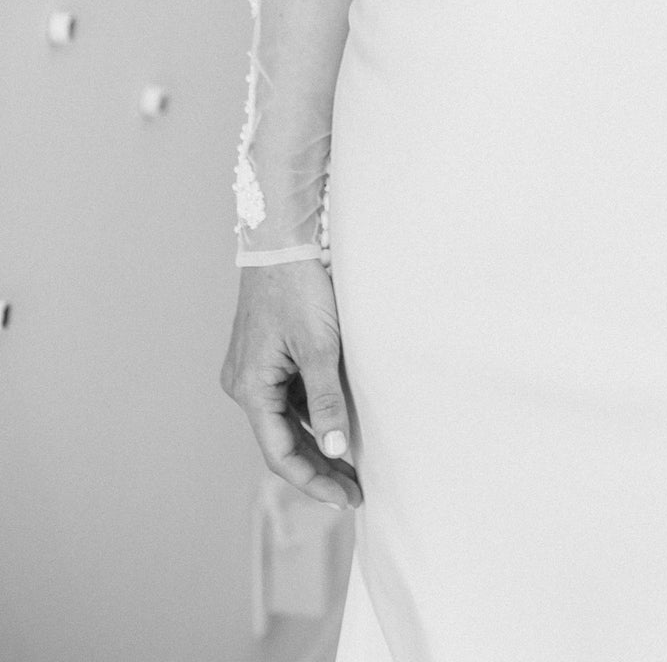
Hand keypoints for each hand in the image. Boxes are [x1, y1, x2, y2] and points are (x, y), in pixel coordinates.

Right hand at [221, 261, 361, 509]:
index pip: (280, 453)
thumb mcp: (320, 347)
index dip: (314, 479)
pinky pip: (285, 397)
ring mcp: (250, 371)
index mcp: (249, 388)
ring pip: (283, 420)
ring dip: (315, 442)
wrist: (282, 239)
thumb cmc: (300, 287)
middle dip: (317, 466)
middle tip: (354, 489)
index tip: (347, 496)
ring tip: (350, 465)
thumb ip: (327, 401)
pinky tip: (335, 424)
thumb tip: (337, 450)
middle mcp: (242, 385)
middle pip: (280, 441)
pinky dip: (309, 414)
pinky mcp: (262, 357)